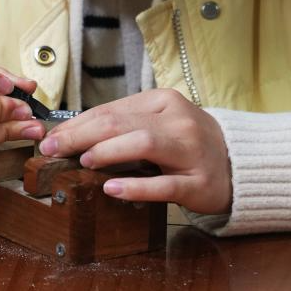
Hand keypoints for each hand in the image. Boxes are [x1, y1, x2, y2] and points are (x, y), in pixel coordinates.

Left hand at [37, 89, 231, 214]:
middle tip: (52, 149)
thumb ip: (123, 125)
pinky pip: (164, 185)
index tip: (50, 137)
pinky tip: (112, 188)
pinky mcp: (199, 183)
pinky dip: (136, 186)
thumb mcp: (159, 124)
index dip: (76, 124)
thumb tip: (73, 134)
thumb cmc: (188, 144)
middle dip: (80, 135)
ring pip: (143, 144)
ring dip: (107, 151)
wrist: (239, 164)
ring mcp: (191, 152)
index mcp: (164, 102)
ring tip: (82, 160)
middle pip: (121, 123)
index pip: (111, 110)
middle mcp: (178, 122)